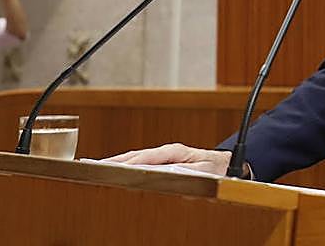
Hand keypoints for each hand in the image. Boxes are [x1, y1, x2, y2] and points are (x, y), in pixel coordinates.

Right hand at [104, 143, 231, 175]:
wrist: (225, 163)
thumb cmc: (216, 168)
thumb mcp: (206, 170)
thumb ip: (189, 172)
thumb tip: (172, 173)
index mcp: (176, 151)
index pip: (150, 156)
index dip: (133, 162)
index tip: (118, 167)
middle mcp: (168, 151)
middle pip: (140, 155)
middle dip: (119, 160)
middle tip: (99, 166)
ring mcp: (165, 155)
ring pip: (139, 157)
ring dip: (121, 161)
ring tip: (102, 167)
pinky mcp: (164, 160)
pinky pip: (143, 161)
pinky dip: (129, 164)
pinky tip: (118, 169)